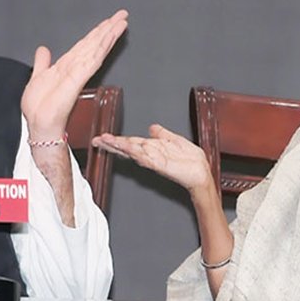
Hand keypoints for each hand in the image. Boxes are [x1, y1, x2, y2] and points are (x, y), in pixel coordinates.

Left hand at [21, 10, 127, 142]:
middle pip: (95, 43)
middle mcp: (76, 67)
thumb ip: (42, 63)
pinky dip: (101, 48)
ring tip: (121, 22)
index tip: (108, 21)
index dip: (97, 32)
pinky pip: (92, 60)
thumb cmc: (40, 107)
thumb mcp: (38, 78)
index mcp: (67, 66)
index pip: (85, 44)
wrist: (40, 124)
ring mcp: (78, 72)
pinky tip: (109, 38)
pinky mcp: (78, 79)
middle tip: (123, 15)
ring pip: (97, 49)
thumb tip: (43, 49)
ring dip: (109, 34)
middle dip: (109, 28)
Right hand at [92, 124, 213, 192]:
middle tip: (97, 140)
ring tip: (106, 141)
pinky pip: (146, 158)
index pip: (132, 142)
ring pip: (133, 151)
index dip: (117, 140)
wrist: (201, 173)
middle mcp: (151, 154)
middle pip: (128, 147)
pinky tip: (127, 149)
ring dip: (120, 146)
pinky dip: (136, 153)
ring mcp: (154, 160)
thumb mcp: (176, 140)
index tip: (104, 137)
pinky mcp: (160, 165)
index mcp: (154, 148)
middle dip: (112, 144)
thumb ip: (163, 134)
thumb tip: (152, 127)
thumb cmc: (191, 161)